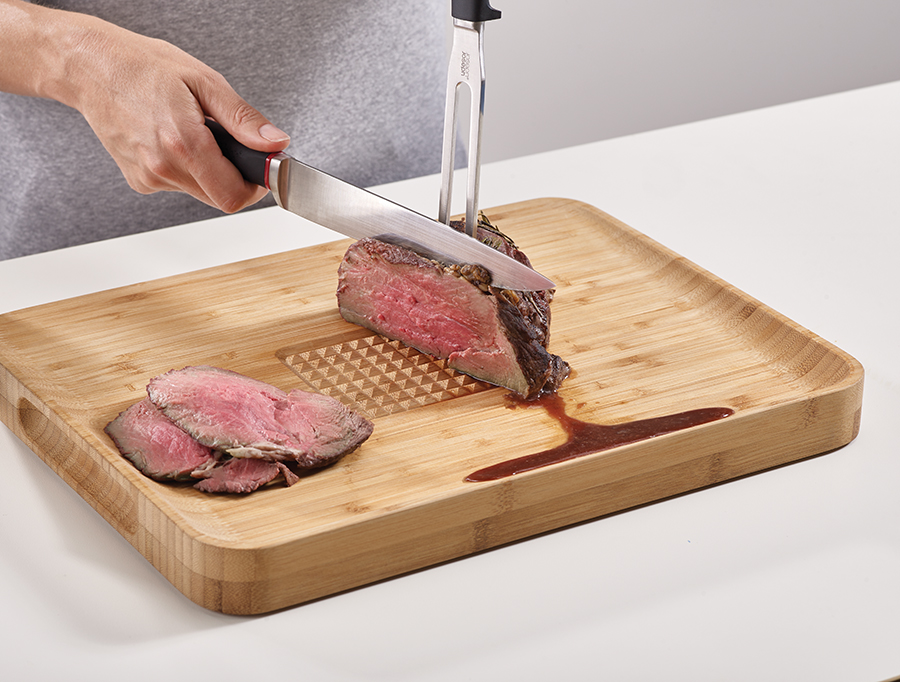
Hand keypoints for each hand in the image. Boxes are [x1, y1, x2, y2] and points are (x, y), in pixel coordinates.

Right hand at [1, 2, 288, 212]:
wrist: (91, 67)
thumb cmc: (143, 67)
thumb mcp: (204, 81)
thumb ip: (242, 119)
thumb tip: (274, 143)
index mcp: (183, 143)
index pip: (234, 195)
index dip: (255, 187)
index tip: (260, 169)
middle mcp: (162, 167)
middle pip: (220, 199)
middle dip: (235, 178)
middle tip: (231, 146)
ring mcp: (148, 177)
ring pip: (201, 193)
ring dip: (210, 172)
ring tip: (195, 134)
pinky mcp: (139, 181)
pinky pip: (179, 186)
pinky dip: (187, 170)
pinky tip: (173, 141)